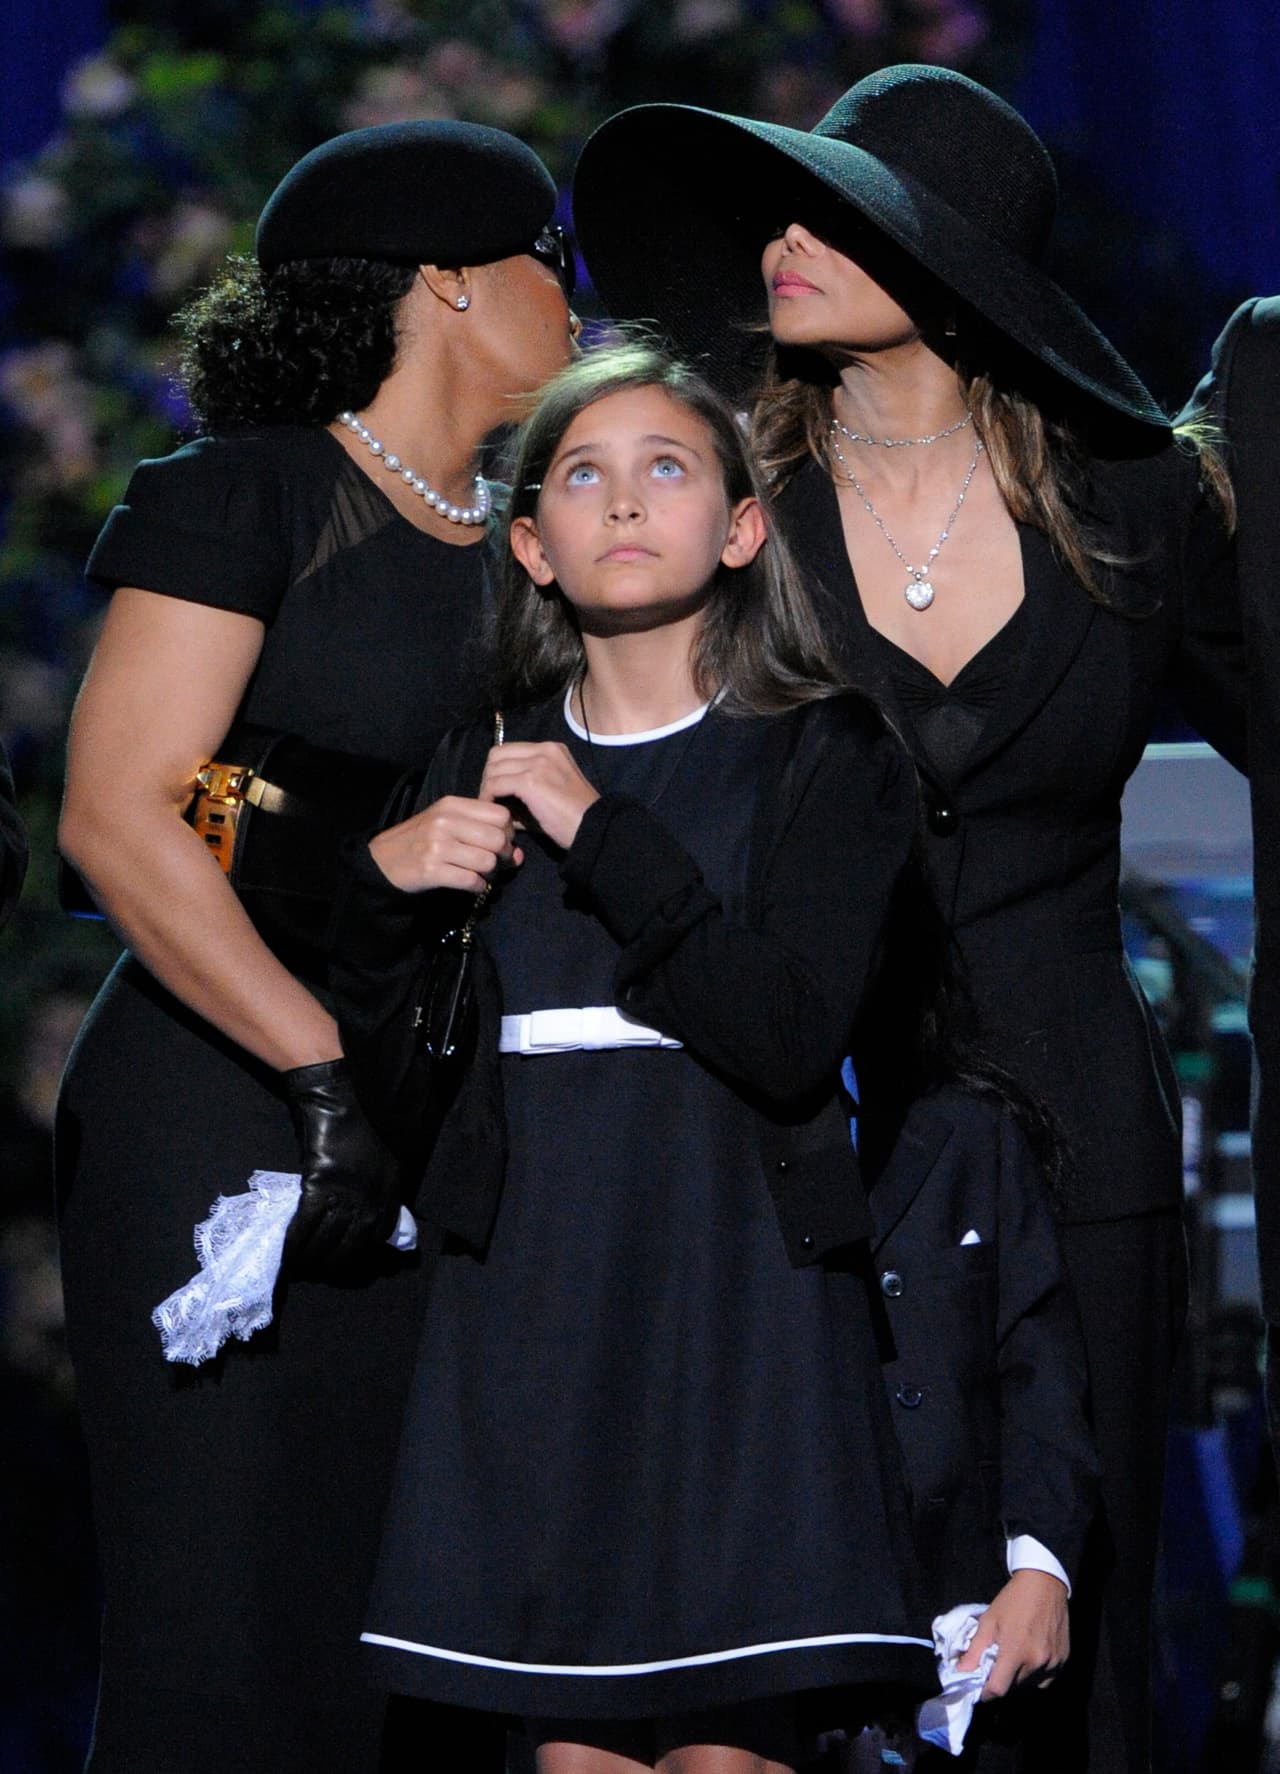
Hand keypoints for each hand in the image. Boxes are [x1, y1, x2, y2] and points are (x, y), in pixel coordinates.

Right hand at [280, 1058, 401, 1275]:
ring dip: (310, 1260)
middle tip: (315, 1273)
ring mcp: (346, 1194)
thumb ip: (375, 1192)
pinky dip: (294, 1243)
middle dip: (332, 1266)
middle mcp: (371, 1199)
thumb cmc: (361, 1126)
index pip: (377, 1238)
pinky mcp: (320, 1186)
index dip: (358, 1257)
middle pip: (351, 1247)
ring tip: (298, 1268)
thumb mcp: (382, 1163)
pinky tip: (287, 1253)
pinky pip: (305, 1225)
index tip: (342, 1265)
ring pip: (326, 1241)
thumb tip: (360, 1220)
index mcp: (390, 1193)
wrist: (341, 1100)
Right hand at [368, 795, 519, 892]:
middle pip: (497, 839)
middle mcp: (445, 822)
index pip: (500, 815)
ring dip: (490, 873)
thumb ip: (483, 831)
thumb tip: (518, 854)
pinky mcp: (432, 870)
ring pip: (487, 861)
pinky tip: (472, 884)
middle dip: (503, 856)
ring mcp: (437, 846)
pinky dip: (478, 886)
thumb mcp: (447, 823)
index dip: (508, 832)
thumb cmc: (422, 840)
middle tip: (495, 863)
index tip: (499, 843)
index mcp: (451, 805)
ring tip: (481, 873)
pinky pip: (471, 880)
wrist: (384, 860)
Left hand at [479, 741, 598, 849]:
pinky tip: (495, 811)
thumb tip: (500, 795)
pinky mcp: (531, 781)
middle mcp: (544, 750)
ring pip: (494, 768)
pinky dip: (489, 797)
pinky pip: (496, 784)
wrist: (592, 828)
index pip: (510, 749)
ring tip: (492, 806)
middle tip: (490, 797)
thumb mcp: (553, 791)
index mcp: (551, 749)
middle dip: (489, 775)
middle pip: (497, 754)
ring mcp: (538, 763)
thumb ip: (528, 785)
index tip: (496, 790)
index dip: (497, 769)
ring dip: (488, 787)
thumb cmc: (575, 817)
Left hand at [957, 1569, 1069, 1699]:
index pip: (998, 1689)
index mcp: (1016, 1650)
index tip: (980, 1688)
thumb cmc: (1012, 1600)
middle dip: (1001, 1682)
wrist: (1044, 1584)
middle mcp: (1037, 1661)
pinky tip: (1030, 1658)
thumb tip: (960, 1674)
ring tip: (1014, 1659)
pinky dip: (1035, 1676)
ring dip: (1018, 1679)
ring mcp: (1053, 1663)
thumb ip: (974, 1652)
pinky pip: (1045, 1680)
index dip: (985, 1693)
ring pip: (1029, 1686)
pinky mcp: (1063, 1661)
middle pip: (1013, 1688)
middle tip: (996, 1667)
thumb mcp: (988, 1621)